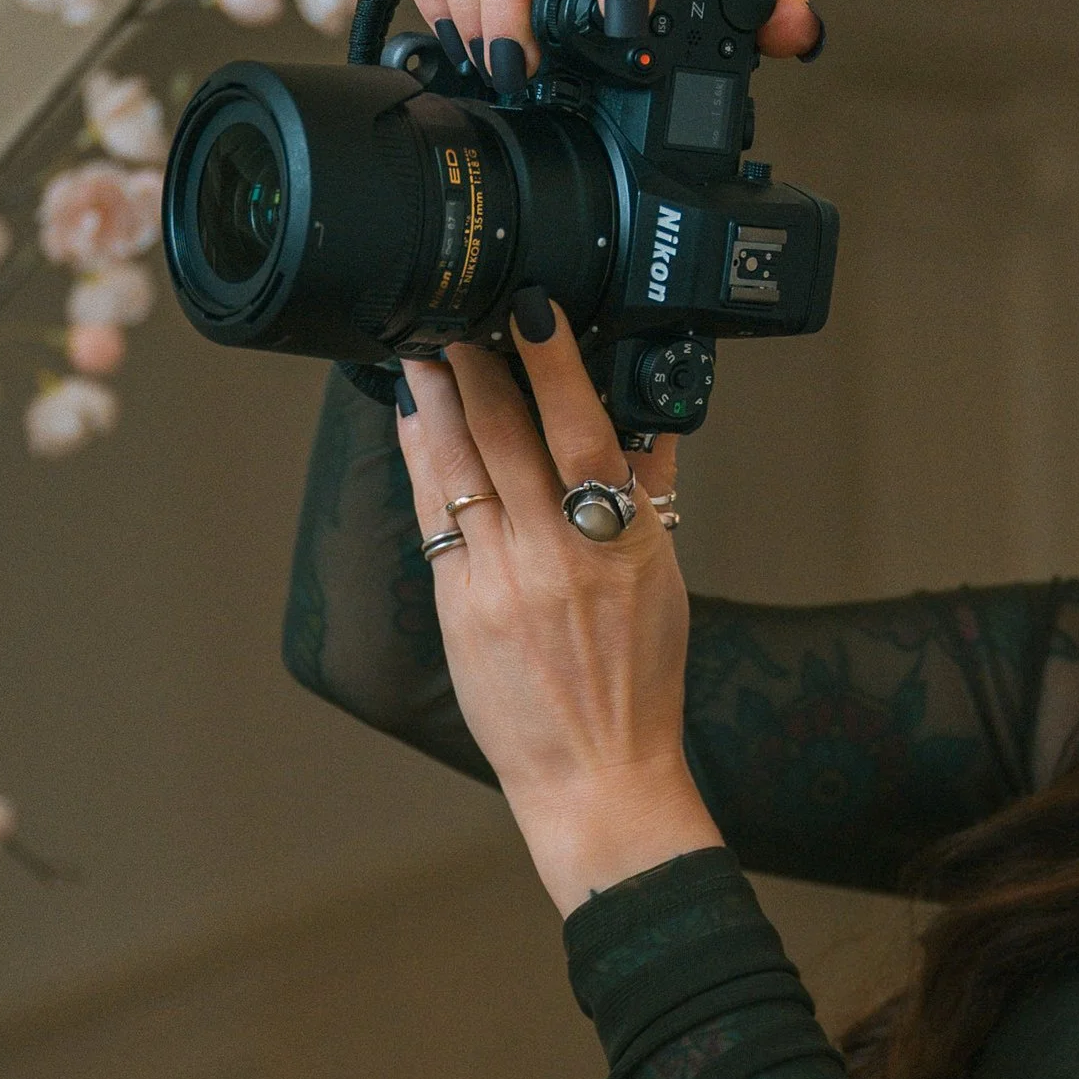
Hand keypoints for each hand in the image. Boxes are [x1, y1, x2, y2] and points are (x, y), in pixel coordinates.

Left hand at [393, 298, 723, 915]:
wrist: (599, 773)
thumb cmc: (638, 679)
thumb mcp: (664, 580)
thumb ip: (650, 498)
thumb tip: (651, 423)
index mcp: (623, 544)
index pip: (587, 434)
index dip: (556, 369)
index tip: (532, 312)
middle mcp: (558, 558)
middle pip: (506, 438)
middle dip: (473, 364)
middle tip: (450, 305)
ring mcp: (502, 584)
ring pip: (460, 470)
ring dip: (436, 400)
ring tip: (418, 344)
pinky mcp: (459, 608)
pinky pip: (435, 518)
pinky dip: (422, 462)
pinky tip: (414, 421)